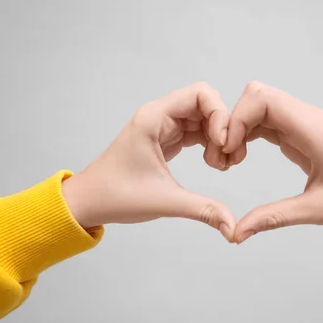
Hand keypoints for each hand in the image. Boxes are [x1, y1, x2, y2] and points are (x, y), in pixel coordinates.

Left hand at [62, 82, 236, 241]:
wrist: (88, 202)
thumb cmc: (115, 195)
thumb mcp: (164, 201)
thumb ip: (203, 210)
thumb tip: (233, 228)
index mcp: (154, 118)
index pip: (200, 94)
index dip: (219, 114)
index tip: (222, 143)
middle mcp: (159, 116)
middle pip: (206, 104)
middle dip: (223, 127)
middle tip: (227, 156)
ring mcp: (163, 127)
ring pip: (203, 118)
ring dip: (218, 137)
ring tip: (221, 164)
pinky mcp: (166, 140)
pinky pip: (196, 132)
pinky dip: (210, 144)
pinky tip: (213, 163)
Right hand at [224, 82, 322, 243]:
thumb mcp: (316, 210)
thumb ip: (273, 217)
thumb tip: (236, 233)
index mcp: (312, 129)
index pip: (262, 99)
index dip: (237, 118)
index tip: (227, 150)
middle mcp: (307, 118)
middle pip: (257, 96)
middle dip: (233, 121)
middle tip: (225, 157)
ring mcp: (304, 123)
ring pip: (259, 106)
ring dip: (239, 127)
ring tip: (231, 160)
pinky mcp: (301, 132)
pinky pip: (268, 121)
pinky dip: (249, 133)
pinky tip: (242, 156)